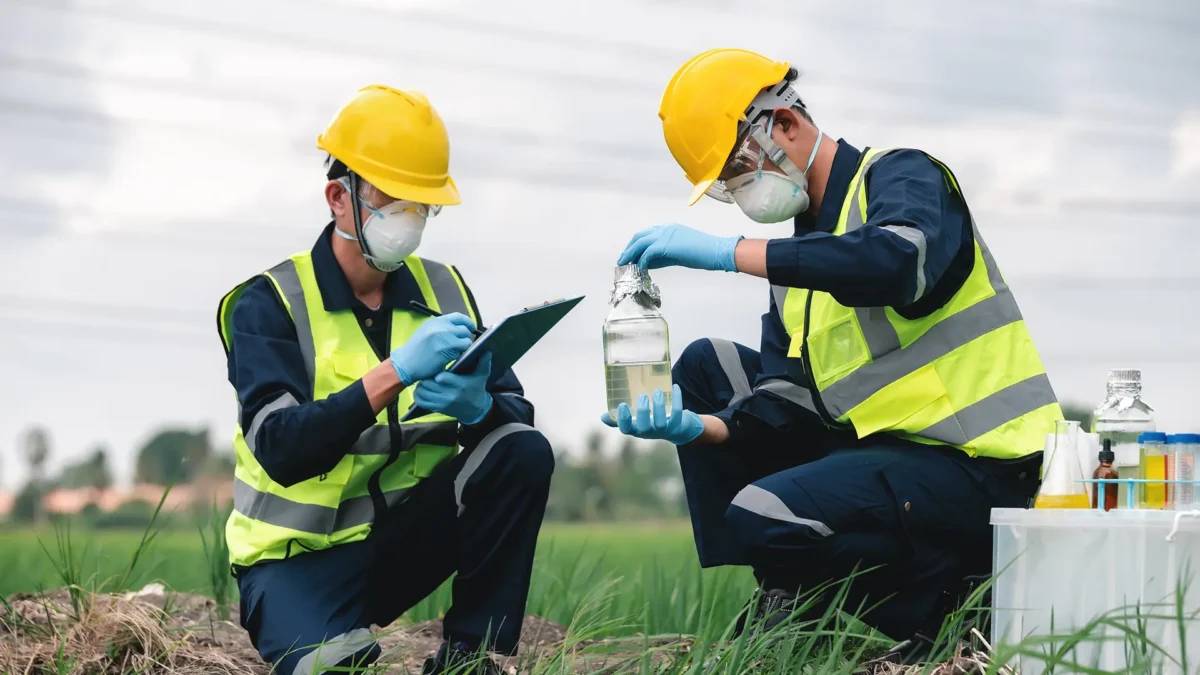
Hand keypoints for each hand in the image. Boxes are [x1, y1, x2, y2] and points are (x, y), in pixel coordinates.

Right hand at [390, 312, 476, 385]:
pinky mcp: (447, 352)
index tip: (471, 328)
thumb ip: (442, 327)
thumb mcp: (426, 331)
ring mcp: (444, 340)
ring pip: (466, 341)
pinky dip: (459, 355)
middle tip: (462, 344)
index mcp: (436, 321)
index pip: (459, 317)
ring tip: (454, 352)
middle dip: (466, 337)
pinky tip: (449, 358)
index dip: (468, 322)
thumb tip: (460, 327)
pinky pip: (461, 352)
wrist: (406, 363)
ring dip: (463, 347)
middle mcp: (441, 328)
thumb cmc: (416, 349)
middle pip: (464, 329)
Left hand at [413, 351, 493, 424]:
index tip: (437, 371)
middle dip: (426, 377)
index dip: (437, 374)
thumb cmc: (477, 389)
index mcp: (460, 385)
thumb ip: (483, 363)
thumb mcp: (482, 376)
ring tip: (425, 381)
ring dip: (421, 385)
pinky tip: (422, 390)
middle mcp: (449, 395)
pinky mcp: (437, 409)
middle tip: (427, 373)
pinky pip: (421, 402)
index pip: (443, 378)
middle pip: (429, 384)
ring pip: (422, 392)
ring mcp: (442, 403)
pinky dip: (418, 395)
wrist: (475, 410)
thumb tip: (486, 350)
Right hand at [600, 384, 704, 444]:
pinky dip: (677, 400)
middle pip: (644, 428)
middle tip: (642, 395)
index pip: (626, 429)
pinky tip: (674, 387)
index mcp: (636, 429)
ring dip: (659, 407)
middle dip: (643, 412)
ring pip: (661, 423)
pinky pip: (677, 414)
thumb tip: (603, 417)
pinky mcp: (677, 424)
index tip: (622, 405)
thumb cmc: (652, 422)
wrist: (677, 429)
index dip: (623, 419)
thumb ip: (620, 419)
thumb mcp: (636, 422)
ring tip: (657, 391)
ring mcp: (664, 430)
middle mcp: (649, 432)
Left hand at [617, 223, 742, 271]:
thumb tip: (649, 262)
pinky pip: (648, 253)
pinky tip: (640, 269)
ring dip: (630, 255)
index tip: (630, 255)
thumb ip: (664, 255)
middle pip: (639, 237)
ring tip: (625, 265)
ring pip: (640, 243)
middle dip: (629, 249)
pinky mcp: (667, 245)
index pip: (647, 234)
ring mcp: (666, 235)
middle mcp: (665, 229)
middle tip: (622, 260)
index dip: (636, 245)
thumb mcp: (680, 251)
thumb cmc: (703, 253)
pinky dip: (642, 261)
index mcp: (669, 228)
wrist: (717, 251)